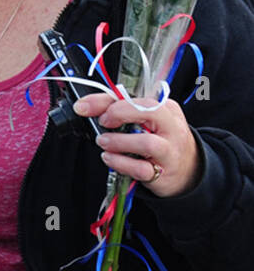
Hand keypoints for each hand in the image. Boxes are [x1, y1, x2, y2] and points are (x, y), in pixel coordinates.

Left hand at [75, 93, 200, 197]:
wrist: (187, 169)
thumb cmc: (159, 139)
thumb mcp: (144, 120)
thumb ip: (118, 109)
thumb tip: (86, 105)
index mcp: (166, 108)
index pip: (136, 97)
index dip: (105, 100)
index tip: (84, 107)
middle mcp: (171, 127)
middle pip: (149, 111)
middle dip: (118, 113)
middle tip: (103, 122)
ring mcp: (170, 151)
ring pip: (147, 143)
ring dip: (118, 142)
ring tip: (104, 142)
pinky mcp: (163, 173)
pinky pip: (141, 168)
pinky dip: (120, 163)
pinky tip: (110, 158)